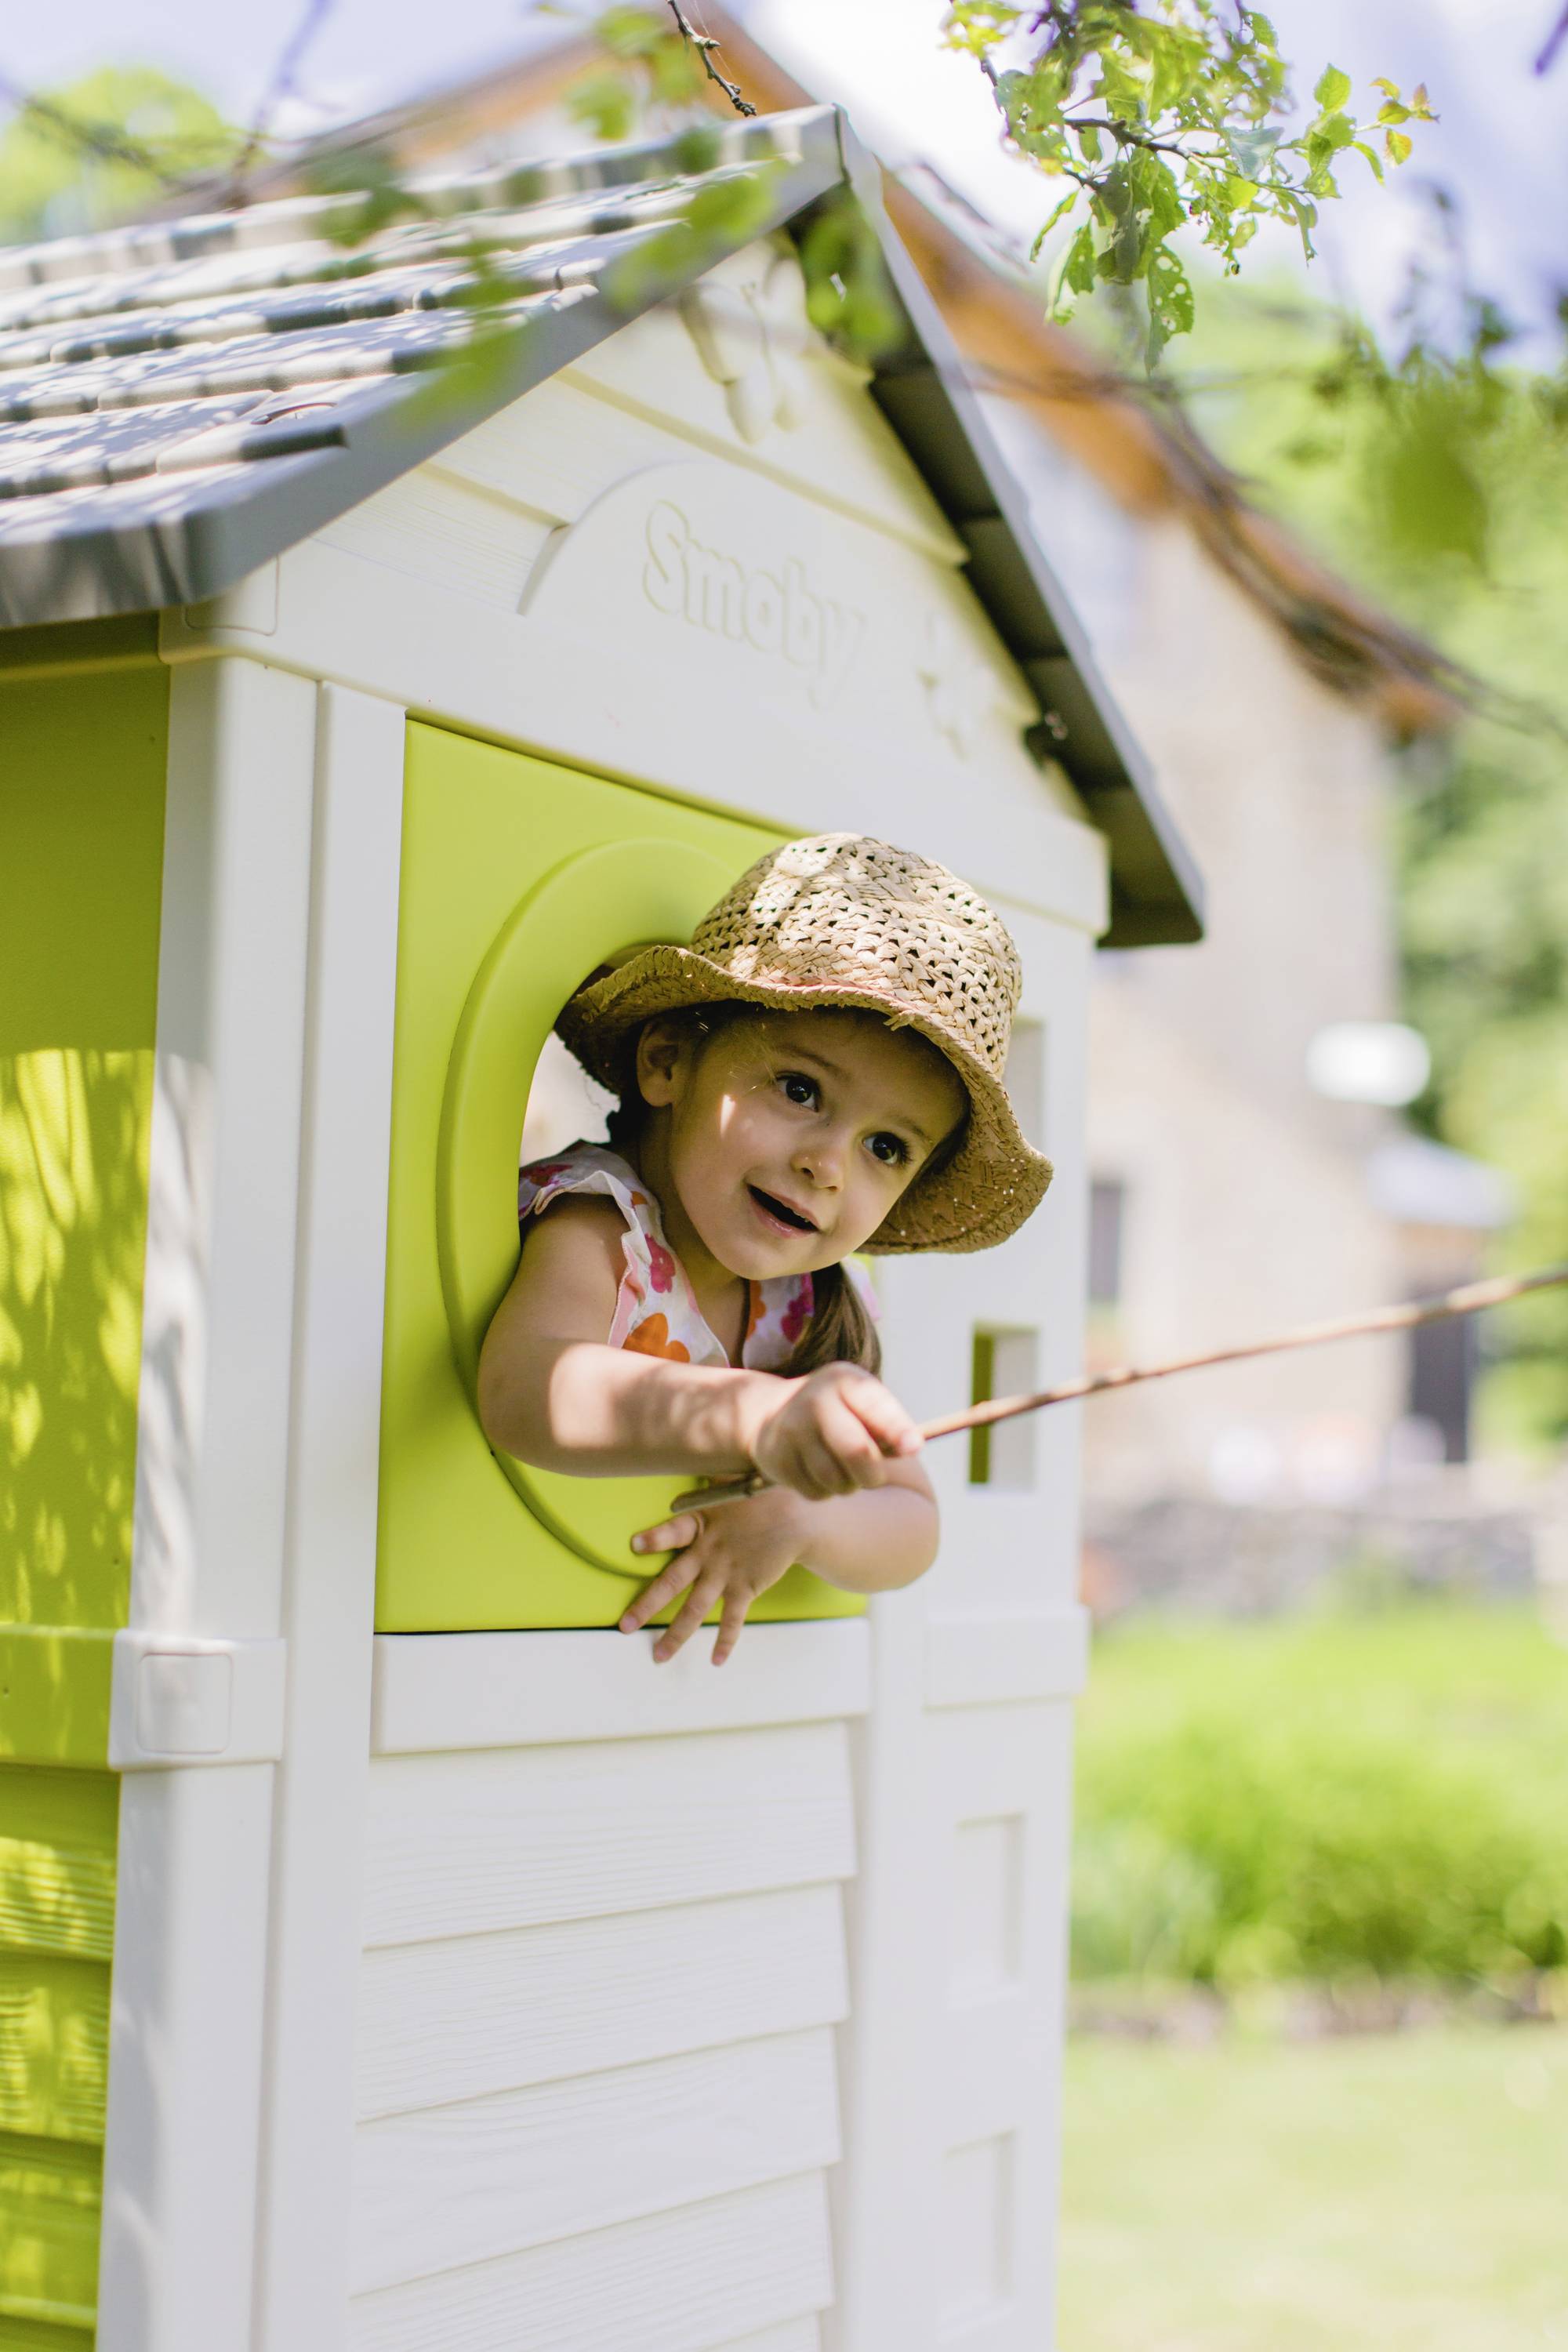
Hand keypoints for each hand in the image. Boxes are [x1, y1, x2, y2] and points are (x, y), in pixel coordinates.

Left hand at [621, 1488, 808, 1664]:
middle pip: (672, 1582)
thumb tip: (685, 1449)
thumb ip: (705, 1479)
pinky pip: (733, 1619)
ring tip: (658, 1656)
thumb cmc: (760, 1493)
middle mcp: (709, 1554)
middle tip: (624, 1627)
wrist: (799, 1517)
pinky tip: (715, 1660)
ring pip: (696, 1609)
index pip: (674, 1532)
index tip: (634, 1546)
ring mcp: (727, 1574)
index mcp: (702, 1524)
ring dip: (676, 1633)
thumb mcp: (730, 1479)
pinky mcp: (746, 1588)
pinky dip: (726, 1640)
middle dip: (646, 1606)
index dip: (656, 1539)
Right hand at [745, 1362, 921, 1501]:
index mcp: (843, 1380)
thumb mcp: (860, 1404)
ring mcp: (792, 1429)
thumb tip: (912, 1447)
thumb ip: (887, 1424)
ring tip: (843, 1471)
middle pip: (857, 1451)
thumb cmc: (836, 1412)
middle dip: (874, 1474)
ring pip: (837, 1479)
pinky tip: (818, 1474)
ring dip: (849, 1485)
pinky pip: (816, 1492)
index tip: (915, 1448)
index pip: (875, 1405)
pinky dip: (825, 1491)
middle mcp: (815, 1400)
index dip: (898, 1428)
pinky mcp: (777, 1459)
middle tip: (875, 1477)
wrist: (770, 1412)